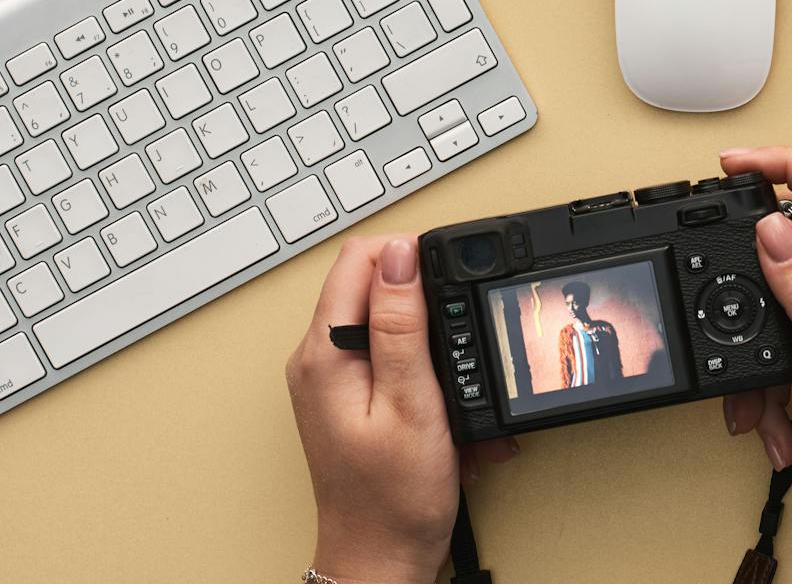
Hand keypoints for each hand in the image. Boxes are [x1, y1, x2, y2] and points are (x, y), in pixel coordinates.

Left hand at [285, 235, 517, 583]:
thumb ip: (402, 324)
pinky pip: (393, 354)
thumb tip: (399, 255)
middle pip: (375, 284)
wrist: (383, 557)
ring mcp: (332, 377)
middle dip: (428, 301)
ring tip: (452, 381)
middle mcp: (317, 359)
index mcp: (324, 353)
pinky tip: (444, 400)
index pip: (359, 259)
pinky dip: (428, 368)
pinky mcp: (351, 393)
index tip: (447, 283)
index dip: (410, 257)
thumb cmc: (393, 497)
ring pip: (389, 319)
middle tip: (456, 342)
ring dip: (434, 339)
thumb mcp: (411, 401)